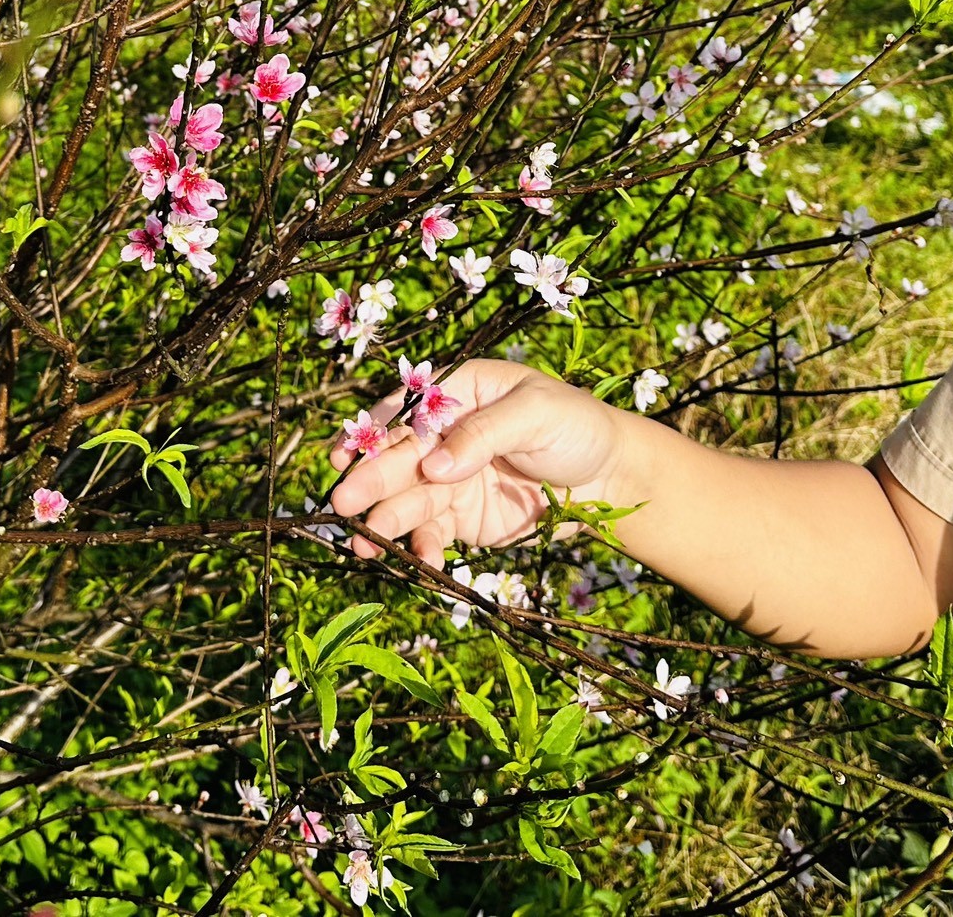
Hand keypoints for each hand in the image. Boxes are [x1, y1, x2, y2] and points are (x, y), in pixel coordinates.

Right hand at [327, 359, 625, 564]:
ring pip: (407, 499)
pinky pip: (432, 532)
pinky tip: (420, 559)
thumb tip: (433, 465)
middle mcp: (446, 436)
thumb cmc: (577, 426)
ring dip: (384, 520)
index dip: (374, 431)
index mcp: (460, 393)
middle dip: (369, 480)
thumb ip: (484, 434)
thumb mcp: (536, 414)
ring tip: (363, 543)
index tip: (346, 453)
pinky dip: (423, 547)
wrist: (610, 479)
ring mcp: (450, 479)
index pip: (409, 410)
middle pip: (399, 457)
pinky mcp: (461, 517)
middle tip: (343, 502)